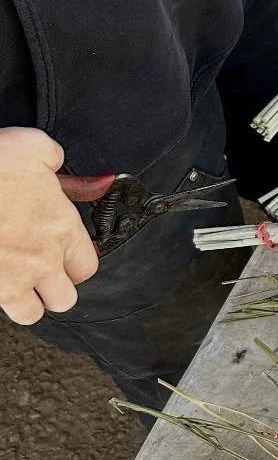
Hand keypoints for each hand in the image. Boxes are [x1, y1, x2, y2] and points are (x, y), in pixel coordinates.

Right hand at [0, 129, 98, 325]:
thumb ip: (54, 160)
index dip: (76, 261)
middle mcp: (40, 260)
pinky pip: (0, 309)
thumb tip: (65, 168)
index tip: (65, 252)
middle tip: (42, 271)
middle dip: (55, 288)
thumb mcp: (30, 146)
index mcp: (60, 228)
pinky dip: (0, 298)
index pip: (87, 265)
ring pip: (31, 313)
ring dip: (27, 300)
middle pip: (64, 298)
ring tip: (18, 282)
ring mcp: (9, 280)